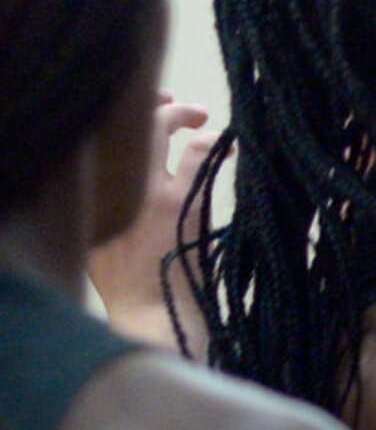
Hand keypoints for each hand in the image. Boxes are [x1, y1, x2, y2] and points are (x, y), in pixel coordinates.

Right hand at [89, 94, 220, 351]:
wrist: (153, 323)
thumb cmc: (135, 297)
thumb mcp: (101, 251)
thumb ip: (110, 218)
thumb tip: (127, 195)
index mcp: (94, 201)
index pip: (106, 143)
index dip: (125, 122)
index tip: (146, 113)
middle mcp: (115, 190)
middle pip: (128, 128)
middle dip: (156, 107)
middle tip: (181, 108)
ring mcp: (148, 194)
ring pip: (160, 132)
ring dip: (185, 119)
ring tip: (201, 119)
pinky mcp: (182, 206)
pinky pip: (199, 155)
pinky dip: (214, 144)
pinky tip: (228, 145)